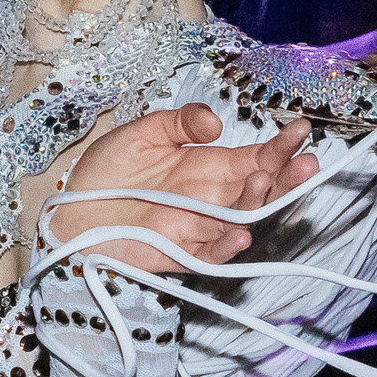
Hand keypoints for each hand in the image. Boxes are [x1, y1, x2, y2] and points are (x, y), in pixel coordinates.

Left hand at [50, 106, 318, 273]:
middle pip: (260, 191)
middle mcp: (210, 199)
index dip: (279, 147)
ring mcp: (197, 228)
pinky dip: (227, 247)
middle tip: (307, 162)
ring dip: (258, 204)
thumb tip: (216, 121)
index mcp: (207, 167)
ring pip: (242, 221)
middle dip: (286, 177)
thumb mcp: (142, 133)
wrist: (70, 212)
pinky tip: (240, 234)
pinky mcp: (178, 254)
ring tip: (263, 180)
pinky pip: (210, 255)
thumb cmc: (105, 173)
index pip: (255, 157)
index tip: (301, 131)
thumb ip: (179, 122)